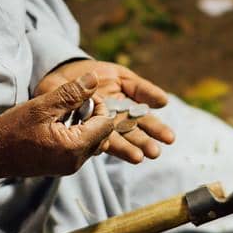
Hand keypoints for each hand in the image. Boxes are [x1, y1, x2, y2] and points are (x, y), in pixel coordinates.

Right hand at [0, 73, 113, 181]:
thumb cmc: (11, 130)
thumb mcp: (42, 106)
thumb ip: (71, 93)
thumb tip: (94, 79)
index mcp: (74, 148)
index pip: (106, 124)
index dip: (99, 105)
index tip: (82, 95)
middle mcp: (76, 162)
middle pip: (103, 135)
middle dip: (94, 115)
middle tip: (74, 102)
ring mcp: (70, 167)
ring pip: (93, 142)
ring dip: (86, 125)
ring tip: (65, 111)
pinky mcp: (62, 167)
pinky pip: (80, 149)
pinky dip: (77, 134)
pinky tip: (59, 123)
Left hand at [35, 60, 173, 163]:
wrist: (62, 75)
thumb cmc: (95, 75)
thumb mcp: (121, 77)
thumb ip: (142, 89)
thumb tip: (165, 101)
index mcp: (127, 109)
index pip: (145, 120)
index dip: (157, 129)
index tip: (169, 139)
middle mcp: (115, 122)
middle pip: (133, 134)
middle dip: (144, 143)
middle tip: (155, 152)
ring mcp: (99, 128)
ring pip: (116, 140)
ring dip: (127, 149)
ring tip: (139, 157)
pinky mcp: (82, 133)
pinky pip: (93, 139)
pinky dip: (101, 145)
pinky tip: (105, 149)